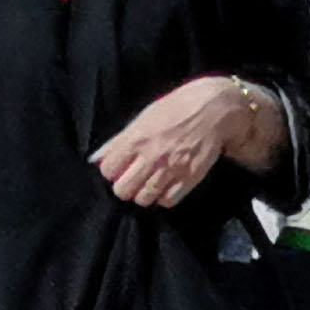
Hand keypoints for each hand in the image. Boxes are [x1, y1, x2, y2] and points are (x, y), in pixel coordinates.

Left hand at [93, 75, 264, 208]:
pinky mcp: (190, 178)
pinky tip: (165, 187)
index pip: (108, 170)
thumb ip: (118, 140)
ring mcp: (171, 169)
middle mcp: (151, 156)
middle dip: (124, 187)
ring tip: (148, 184)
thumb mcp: (143, 118)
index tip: (118, 168)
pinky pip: (168, 200)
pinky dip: (163, 197)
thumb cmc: (176, 108)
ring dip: (143, 194)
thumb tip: (95, 158)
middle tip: (132, 180)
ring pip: (144, 199)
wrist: (214, 109)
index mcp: (136, 138)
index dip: (111, 171)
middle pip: (123, 190)